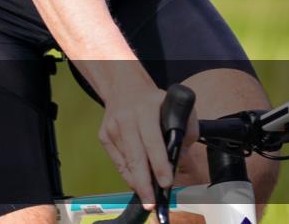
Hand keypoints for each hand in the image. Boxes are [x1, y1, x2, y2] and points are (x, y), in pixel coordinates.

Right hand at [97, 81, 197, 210]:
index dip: (159, 164)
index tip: (166, 183)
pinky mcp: (103, 136)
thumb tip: (179, 158)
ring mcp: (111, 128)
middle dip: (144, 182)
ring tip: (146, 196)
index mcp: (145, 110)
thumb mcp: (176, 106)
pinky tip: (137, 181)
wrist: (124, 87)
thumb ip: (185, 130)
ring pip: (125, 162)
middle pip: (135, 156)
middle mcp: (125, 119)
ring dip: (137, 181)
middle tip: (151, 201)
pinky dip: (128, 173)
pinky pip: (117, 161)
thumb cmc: (154, 101)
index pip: (152, 141)